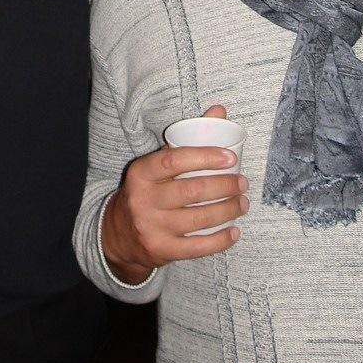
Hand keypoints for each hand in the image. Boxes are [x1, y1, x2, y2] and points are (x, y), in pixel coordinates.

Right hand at [101, 104, 247, 284]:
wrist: (119, 235)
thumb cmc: (147, 191)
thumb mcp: (157, 164)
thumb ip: (187, 139)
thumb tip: (219, 111)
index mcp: (142, 173)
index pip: (175, 160)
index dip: (206, 157)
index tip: (231, 157)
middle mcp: (143, 200)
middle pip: (192, 191)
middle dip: (224, 186)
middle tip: (242, 183)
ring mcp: (152, 227)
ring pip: (199, 219)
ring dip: (228, 210)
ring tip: (242, 203)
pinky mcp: (161, 250)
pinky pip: (198, 248)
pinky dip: (220, 240)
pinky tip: (234, 232)